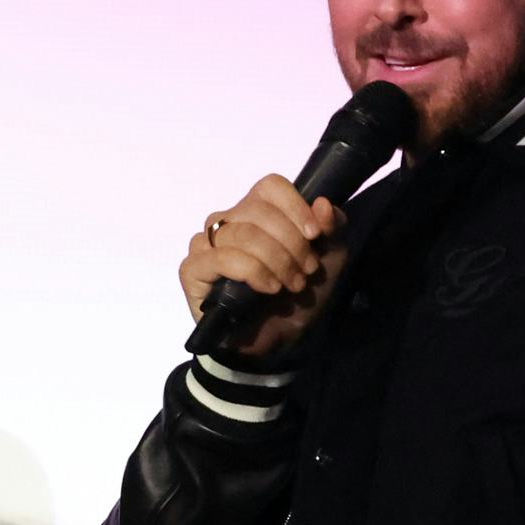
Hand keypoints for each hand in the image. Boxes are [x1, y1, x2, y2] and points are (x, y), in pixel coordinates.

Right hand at [177, 172, 349, 357]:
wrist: (279, 338)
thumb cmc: (298, 294)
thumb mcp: (330, 257)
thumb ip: (332, 227)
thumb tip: (323, 203)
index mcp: (255, 211)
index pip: (269, 186)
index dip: (295, 207)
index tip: (315, 235)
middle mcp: (226, 222)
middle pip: (257, 210)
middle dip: (291, 242)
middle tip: (306, 271)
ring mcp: (205, 245)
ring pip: (241, 234)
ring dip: (275, 260)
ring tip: (291, 284)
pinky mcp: (192, 270)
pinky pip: (221, 258)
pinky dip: (251, 272)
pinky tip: (267, 288)